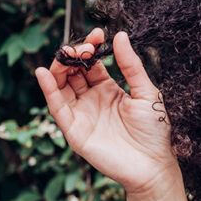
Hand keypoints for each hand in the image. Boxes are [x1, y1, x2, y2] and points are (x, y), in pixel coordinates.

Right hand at [34, 28, 181, 199]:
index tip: (97, 34)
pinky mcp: (75, 130)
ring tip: (65, 54)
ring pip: (61, 86)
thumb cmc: (155, 131)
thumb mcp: (146, 92)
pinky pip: (57, 107)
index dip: (91, 48)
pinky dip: (48, 89)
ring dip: (59, 68)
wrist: (154, 165)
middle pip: (73, 72)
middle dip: (74, 56)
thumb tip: (119, 35)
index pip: (91, 64)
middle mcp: (92, 100)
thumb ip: (131, 65)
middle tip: (82, 47)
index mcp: (109, 90)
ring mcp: (82, 114)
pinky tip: (45, 72)